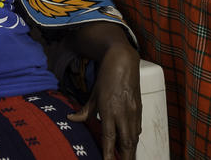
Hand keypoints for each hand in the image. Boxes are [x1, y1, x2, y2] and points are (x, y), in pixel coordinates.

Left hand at [70, 44, 141, 159]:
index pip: (109, 138)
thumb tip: (71, 118)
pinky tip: (130, 144)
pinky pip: (138, 129)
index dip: (109, 153)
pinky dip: (134, 139)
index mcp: (109, 110)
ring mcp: (133, 111)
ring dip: (130, 150)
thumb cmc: (107, 76)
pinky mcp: (139, 109)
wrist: (123, 61)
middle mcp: (123, 113)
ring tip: (125, 158)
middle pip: (126, 143)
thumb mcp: (93, 94)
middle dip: (125, 157)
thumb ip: (84, 111)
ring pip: (134, 138)